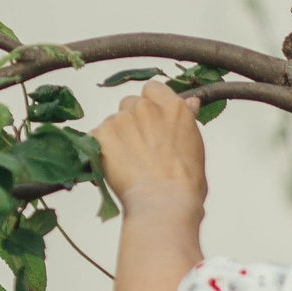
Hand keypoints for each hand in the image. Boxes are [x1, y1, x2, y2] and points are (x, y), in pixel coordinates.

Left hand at [93, 82, 207, 213]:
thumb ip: (186, 121)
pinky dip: (102, 149)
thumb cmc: (185, 182)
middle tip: (141, 146)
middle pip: (129, 103)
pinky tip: (116, 167)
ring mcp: (121, 120)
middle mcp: (146, 108)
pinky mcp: (101, 134)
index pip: (153, 88)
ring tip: (130, 163)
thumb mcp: (194, 146)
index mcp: (174, 108)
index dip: (151, 103)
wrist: (163, 202)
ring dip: (117, 136)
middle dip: (132, 120)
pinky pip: (96, 137)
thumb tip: (191, 103)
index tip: (153, 120)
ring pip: (113, 121)